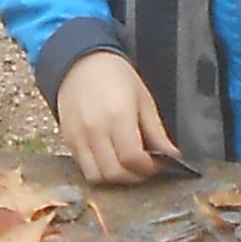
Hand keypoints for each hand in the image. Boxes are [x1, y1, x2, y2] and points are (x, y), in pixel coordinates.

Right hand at [54, 50, 182, 184]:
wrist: (80, 62)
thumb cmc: (116, 76)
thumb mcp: (143, 99)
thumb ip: (156, 132)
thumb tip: (173, 155)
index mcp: (117, 116)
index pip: (133, 158)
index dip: (150, 168)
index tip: (160, 164)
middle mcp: (94, 129)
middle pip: (115, 172)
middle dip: (135, 177)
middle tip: (147, 169)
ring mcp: (78, 136)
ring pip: (97, 176)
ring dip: (116, 179)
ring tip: (129, 168)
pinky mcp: (68, 140)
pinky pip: (84, 168)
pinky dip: (100, 172)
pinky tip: (112, 161)